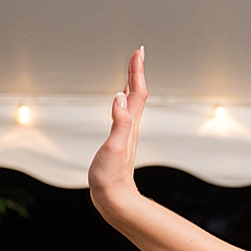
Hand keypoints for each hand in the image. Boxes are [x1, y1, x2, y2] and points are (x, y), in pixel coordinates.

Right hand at [88, 48, 147, 213]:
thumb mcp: (114, 147)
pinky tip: (120, 103)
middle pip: (136, 94)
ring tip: (131, 71)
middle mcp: (130, 126)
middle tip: (137, 53)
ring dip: (131, 85)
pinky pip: (123, 115)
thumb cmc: (111, 175)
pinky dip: (123, 102)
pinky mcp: (119, 142)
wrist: (114, 199)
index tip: (138, 51)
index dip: (136, 71)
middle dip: (135, 72)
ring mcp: (125, 134)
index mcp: (129, 124)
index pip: (136, 92)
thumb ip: (120, 123)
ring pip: (131, 104)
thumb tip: (120, 96)